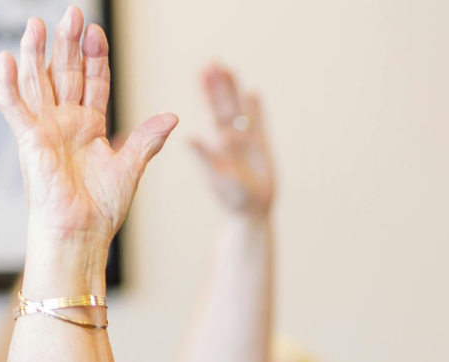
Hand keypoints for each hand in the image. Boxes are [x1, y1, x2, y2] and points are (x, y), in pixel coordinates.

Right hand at [0, 8, 175, 249]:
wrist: (81, 232)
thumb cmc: (102, 207)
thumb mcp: (130, 167)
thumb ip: (147, 139)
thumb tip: (172, 116)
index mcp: (89, 126)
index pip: (93, 82)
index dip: (95, 57)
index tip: (97, 32)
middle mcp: (64, 122)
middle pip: (64, 73)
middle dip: (68, 44)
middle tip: (72, 13)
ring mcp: (44, 128)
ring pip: (38, 81)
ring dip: (36, 53)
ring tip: (37, 23)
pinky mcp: (27, 139)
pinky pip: (13, 106)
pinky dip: (7, 83)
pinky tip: (6, 58)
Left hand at [188, 63, 272, 217]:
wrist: (251, 212)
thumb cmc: (231, 199)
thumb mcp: (216, 177)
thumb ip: (204, 157)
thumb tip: (188, 136)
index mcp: (215, 142)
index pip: (210, 110)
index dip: (206, 91)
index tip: (202, 71)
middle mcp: (228, 137)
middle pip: (223, 104)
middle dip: (218, 84)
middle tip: (213, 62)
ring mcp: (245, 140)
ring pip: (239, 109)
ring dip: (234, 90)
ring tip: (228, 68)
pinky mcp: (261, 147)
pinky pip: (258, 122)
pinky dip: (256, 108)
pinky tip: (252, 93)